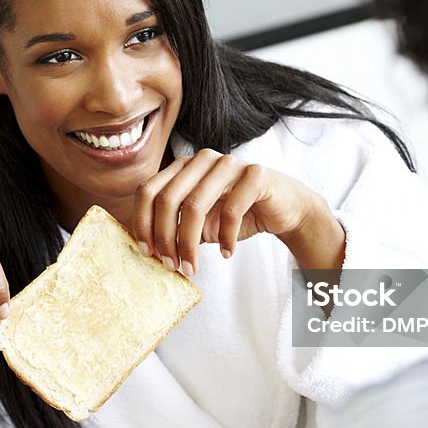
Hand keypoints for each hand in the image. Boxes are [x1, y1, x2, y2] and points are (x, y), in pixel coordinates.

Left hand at [131, 149, 335, 274]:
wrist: (285, 208)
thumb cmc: (239, 215)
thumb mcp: (200, 223)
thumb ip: (176, 227)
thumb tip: (148, 248)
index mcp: (183, 166)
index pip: (148, 190)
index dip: (143, 222)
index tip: (147, 252)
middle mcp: (202, 160)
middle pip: (167, 199)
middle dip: (165, 238)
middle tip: (172, 266)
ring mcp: (229, 163)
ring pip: (194, 205)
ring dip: (190, 243)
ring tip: (193, 267)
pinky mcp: (255, 173)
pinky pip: (231, 210)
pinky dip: (225, 237)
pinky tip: (226, 253)